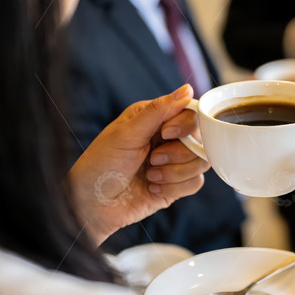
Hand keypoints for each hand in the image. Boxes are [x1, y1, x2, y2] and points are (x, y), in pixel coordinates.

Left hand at [68, 85, 209, 245]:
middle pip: (201, 139)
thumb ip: (159, 110)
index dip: (185, 125)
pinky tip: (154, 188)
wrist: (92, 205)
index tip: (166, 133)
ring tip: (150, 175)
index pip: (191, 114)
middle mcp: (168, 139)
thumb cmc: (101, 164)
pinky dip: (175, 187)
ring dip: (175, 172)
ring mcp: (174, 163)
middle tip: (153, 158)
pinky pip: (196, 183)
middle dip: (178, 153)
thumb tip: (186, 89)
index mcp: (156, 119)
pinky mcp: (177, 185)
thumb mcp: (127, 132)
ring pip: (201, 162)